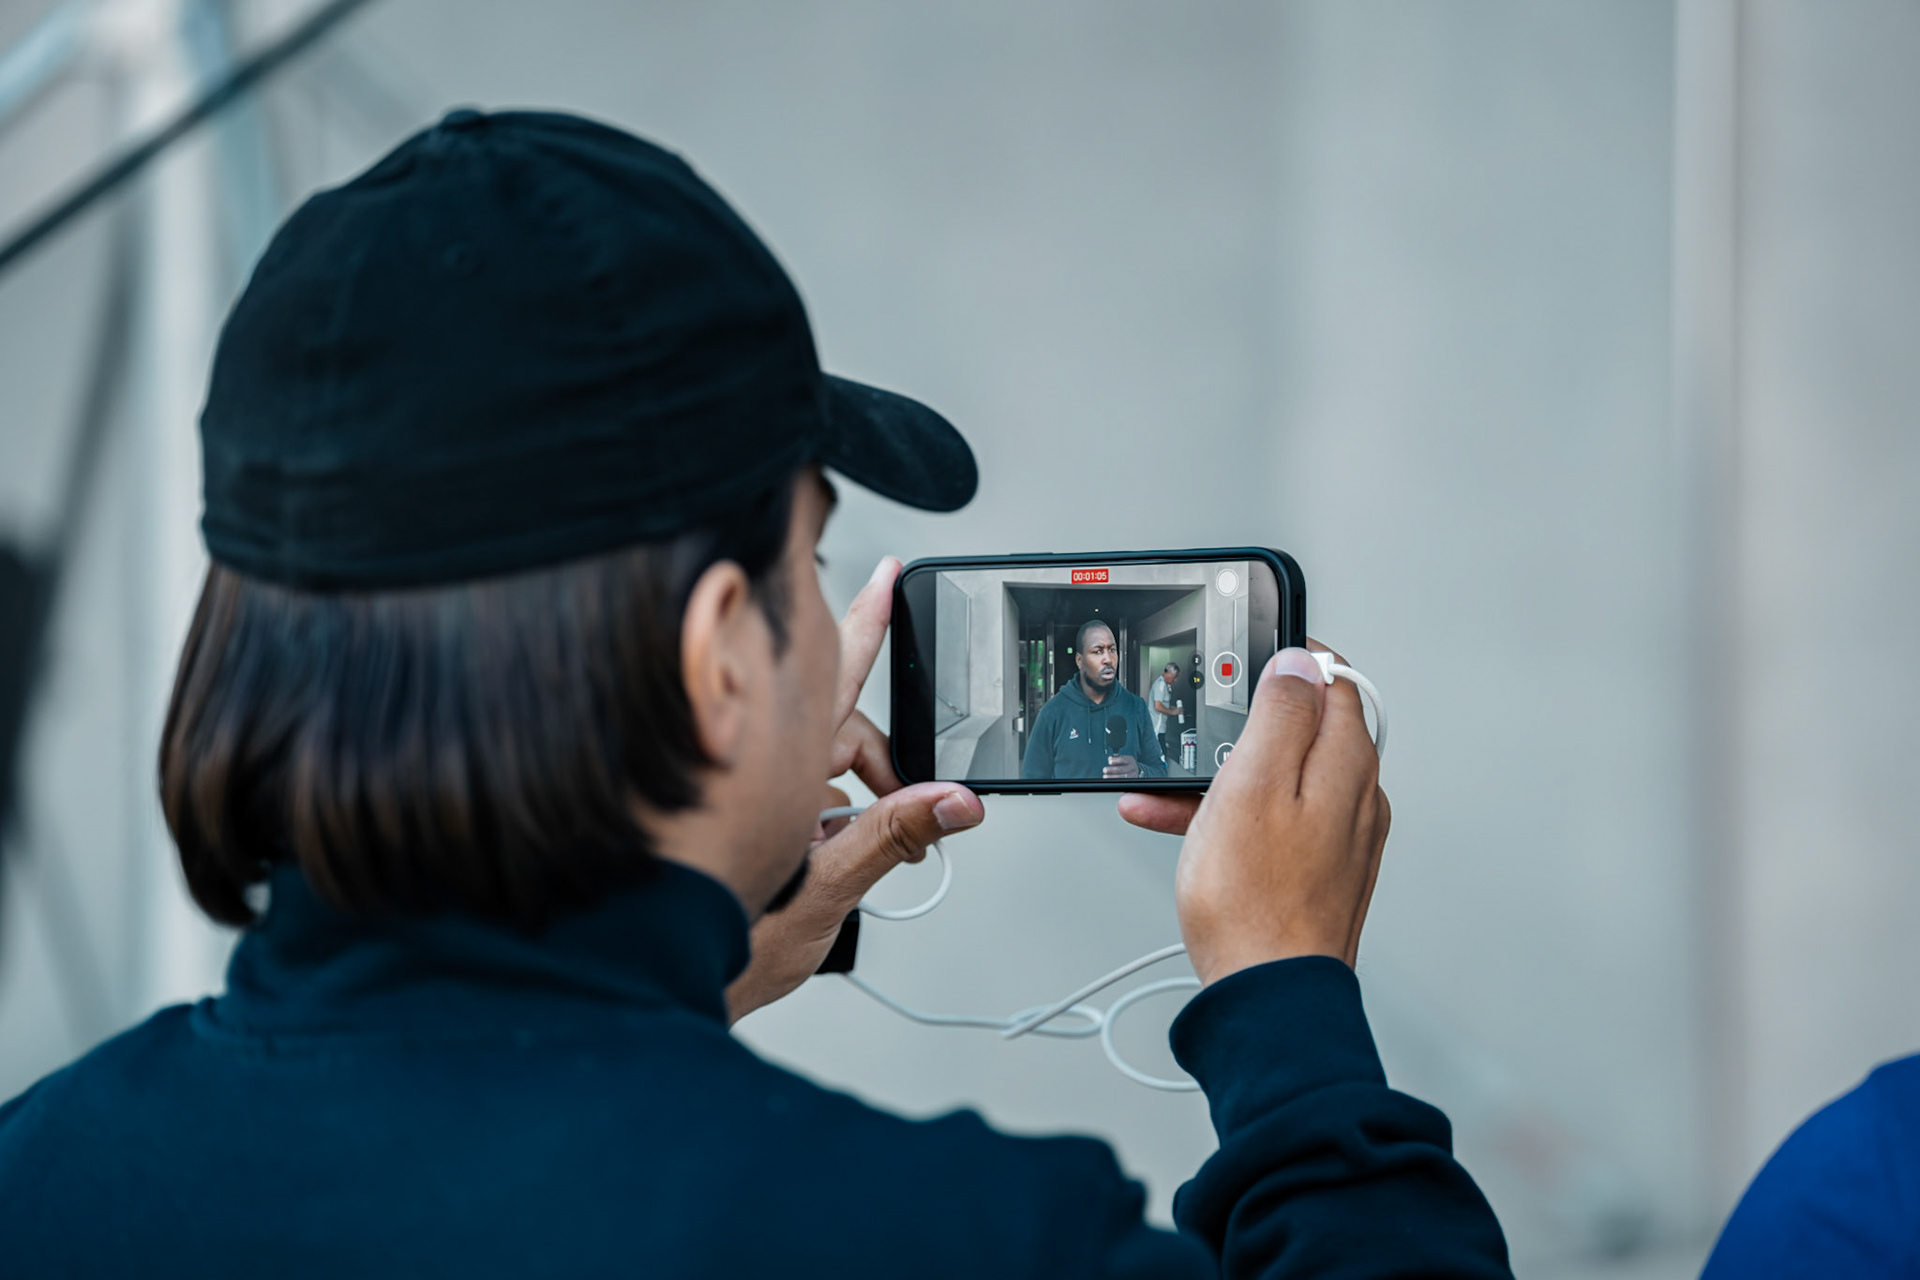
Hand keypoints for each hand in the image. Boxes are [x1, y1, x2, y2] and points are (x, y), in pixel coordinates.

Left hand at [725, 558, 983, 1021]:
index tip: (890, 575)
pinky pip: (783, 790)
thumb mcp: (822, 893)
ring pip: (809, 761)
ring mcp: (737, 784)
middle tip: (903, 794)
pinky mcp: (728, 811)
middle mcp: (749, 761)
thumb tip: (955, 802)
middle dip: (873, 762)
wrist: (643, 982)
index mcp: (773, 763)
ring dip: (836, 797)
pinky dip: (808, 813)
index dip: (868, 620)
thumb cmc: (707, 940)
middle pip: (835, 726)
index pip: (836, 673)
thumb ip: (892, 838)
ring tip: (833, 855)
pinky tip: (808, 855)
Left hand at [1103, 754, 1140, 778]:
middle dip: (1112, 770)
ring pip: (1123, 777)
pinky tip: (1111, 781)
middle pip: (1122, 769)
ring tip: (1105, 776)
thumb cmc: (1126, 764)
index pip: (1122, 760)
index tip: (1109, 762)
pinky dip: (1116, 781)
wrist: (1135, 770)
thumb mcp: (1123, 759)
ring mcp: (1134, 775)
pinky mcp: (1132, 781)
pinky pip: (1123, 782)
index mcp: (1130, 760)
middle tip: (1104, 770)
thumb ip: (1116, 759)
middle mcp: (1133, 767)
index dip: (1115, 760)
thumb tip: (1110, 759)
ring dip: (1113, 777)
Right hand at [1118, 641, 1387, 983]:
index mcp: (1346, 763)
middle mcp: (1354, 796)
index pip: (1332, 679)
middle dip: (1241, 727)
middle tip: (1198, 736)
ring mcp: (1337, 836)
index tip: (1240, 670)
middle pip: (1301, 729)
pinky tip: (1181, 830)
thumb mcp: (1253, 783)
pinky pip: (1271, 821)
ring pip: (1278, 778)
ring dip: (1221, 776)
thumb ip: (1281, 713)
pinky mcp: (1315, 869)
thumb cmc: (1255, 901)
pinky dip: (1228, 816)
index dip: (1284, 663)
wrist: (1266, 993)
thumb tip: (1298, 661)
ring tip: (1169, 792)